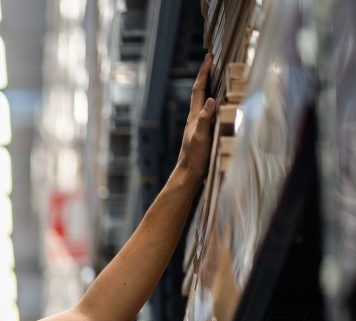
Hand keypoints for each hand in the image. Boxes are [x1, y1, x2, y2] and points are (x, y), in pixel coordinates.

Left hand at [176, 53, 216, 185]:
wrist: (189, 175)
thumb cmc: (195, 157)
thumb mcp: (200, 137)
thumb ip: (205, 119)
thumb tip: (210, 99)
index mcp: (194, 116)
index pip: (199, 89)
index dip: (204, 73)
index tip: (209, 57)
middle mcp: (195, 118)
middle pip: (200, 91)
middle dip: (206, 75)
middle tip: (212, 60)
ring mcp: (199, 125)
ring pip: (204, 100)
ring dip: (210, 86)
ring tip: (216, 75)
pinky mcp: (203, 132)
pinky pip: (209, 111)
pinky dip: (214, 101)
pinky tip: (219, 103)